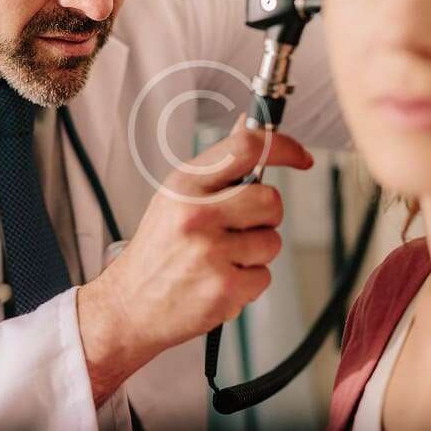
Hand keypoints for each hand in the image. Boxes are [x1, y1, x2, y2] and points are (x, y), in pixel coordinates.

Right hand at [77, 122, 313, 406]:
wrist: (129, 304)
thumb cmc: (158, 249)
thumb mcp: (176, 197)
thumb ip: (217, 166)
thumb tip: (247, 126)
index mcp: (185, 184)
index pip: (246, 148)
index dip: (283, 147)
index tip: (301, 157)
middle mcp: (196, 213)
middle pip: (271, 200)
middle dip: (265, 217)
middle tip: (239, 229)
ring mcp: (210, 252)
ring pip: (272, 241)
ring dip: (255, 253)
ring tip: (220, 259)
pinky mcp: (223, 288)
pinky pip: (264, 277)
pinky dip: (248, 284)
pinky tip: (218, 281)